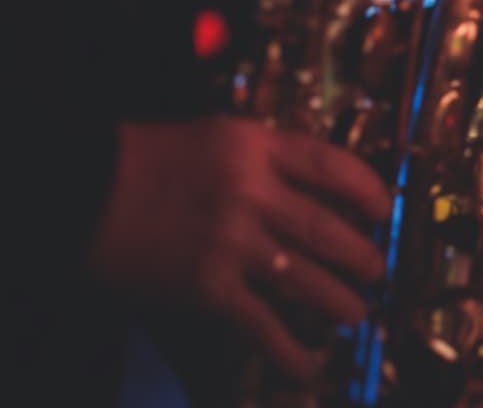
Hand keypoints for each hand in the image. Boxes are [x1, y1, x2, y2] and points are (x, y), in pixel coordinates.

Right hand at [88, 117, 390, 379]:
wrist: (78, 194)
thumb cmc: (143, 161)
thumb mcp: (214, 137)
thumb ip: (264, 158)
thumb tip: (315, 186)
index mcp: (255, 147)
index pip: (330, 165)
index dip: (367, 189)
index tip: (385, 208)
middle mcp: (251, 192)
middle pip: (326, 228)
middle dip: (360, 255)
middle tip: (376, 270)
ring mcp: (231, 242)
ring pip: (306, 278)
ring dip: (339, 301)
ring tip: (355, 313)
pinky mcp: (207, 288)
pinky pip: (263, 324)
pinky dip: (290, 350)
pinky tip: (309, 364)